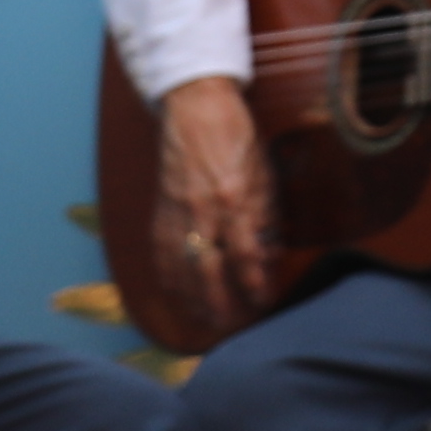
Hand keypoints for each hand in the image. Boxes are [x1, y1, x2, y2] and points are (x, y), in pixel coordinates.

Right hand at [158, 72, 286, 313]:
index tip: (262, 301)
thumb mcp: (265, 175)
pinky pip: (161, 250)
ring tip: (203, 317)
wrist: (197, 108)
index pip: (245, 254)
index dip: (253, 283)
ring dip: (191, 297)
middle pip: (207, 269)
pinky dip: (167, 275)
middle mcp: (204, 210)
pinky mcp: (161, 207)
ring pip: (180, 266)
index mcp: (234, 198)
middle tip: (228, 323)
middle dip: (218, 301)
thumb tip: (269, 256)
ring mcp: (178, 210)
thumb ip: (266, 217)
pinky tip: (175, 291)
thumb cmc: (238, 138)